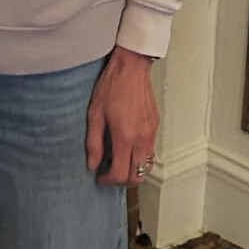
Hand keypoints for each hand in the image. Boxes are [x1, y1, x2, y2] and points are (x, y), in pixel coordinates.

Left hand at [85, 46, 158, 185]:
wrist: (131, 68)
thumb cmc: (112, 86)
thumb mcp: (94, 114)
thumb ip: (93, 142)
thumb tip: (92, 163)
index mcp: (125, 137)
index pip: (120, 173)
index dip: (108, 180)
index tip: (100, 177)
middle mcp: (141, 139)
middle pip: (137, 176)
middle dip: (122, 180)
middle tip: (109, 173)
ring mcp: (151, 133)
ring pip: (147, 166)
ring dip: (133, 170)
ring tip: (117, 161)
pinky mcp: (155, 127)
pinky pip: (150, 151)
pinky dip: (140, 157)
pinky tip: (126, 147)